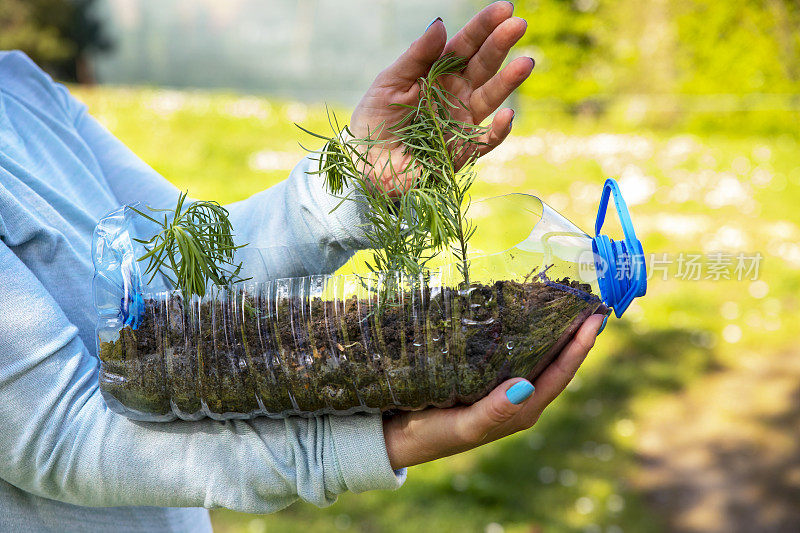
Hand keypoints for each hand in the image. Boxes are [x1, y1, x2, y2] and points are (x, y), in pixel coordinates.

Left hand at [350, 1, 532, 192]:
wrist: (366, 164)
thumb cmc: (375, 120)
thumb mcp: (389, 83)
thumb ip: (416, 57)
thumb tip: (440, 24)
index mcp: (438, 72)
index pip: (465, 45)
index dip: (484, 27)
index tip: (504, 9)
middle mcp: (456, 93)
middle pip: (482, 66)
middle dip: (500, 45)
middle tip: (518, 24)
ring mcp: (462, 121)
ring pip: (490, 98)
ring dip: (508, 82)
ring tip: (524, 63)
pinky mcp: (463, 151)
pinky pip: (485, 141)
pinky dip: (498, 131)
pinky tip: (507, 115)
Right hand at [383, 314, 604, 468]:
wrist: (399, 438)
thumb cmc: (433, 435)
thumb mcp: (465, 426)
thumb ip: (495, 410)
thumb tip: (526, 385)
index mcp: (522, 411)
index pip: (560, 374)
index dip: (580, 346)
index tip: (596, 318)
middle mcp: (518, 399)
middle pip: (555, 362)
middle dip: (572, 334)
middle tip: (586, 301)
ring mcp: (501, 388)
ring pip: (536, 356)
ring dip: (551, 332)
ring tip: (562, 302)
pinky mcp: (483, 378)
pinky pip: (512, 352)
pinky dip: (524, 333)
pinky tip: (522, 315)